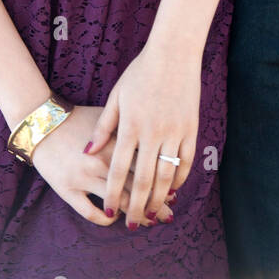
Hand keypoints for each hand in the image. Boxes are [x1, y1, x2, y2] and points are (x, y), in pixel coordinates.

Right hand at [30, 104, 169, 225]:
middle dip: (154, 205)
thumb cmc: (79, 118)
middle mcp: (101, 163)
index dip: (160, 184)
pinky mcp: (67, 190)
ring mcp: (84, 178)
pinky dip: (104, 219)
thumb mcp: (107, 118)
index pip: (145, 168)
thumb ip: (130, 130)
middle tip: (168, 215)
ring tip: (147, 223)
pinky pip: (89, 212)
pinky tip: (113, 219)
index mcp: (115, 143)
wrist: (43, 123)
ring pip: (117, 203)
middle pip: (135, 189)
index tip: (172, 194)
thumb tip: (155, 144)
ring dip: (134, 215)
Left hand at [85, 41, 199, 228]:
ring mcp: (174, 132)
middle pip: (144, 180)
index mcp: (130, 125)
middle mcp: (152, 132)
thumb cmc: (140, 72)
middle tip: (132, 225)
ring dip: (160, 199)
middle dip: (137, 206)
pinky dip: (181, 179)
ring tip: (153, 214)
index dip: (114, 194)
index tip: (111, 212)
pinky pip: (186, 161)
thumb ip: (103, 127)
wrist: (173, 53)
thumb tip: (88, 151)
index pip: (119, 169)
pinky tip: (174, 190)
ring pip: (167, 175)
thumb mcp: (116, 96)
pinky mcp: (191, 129)